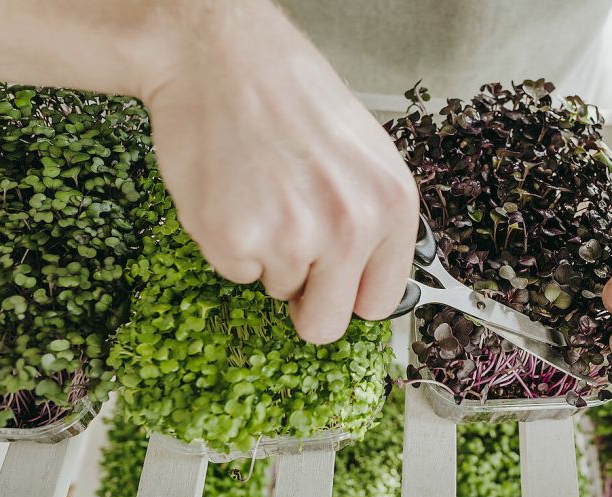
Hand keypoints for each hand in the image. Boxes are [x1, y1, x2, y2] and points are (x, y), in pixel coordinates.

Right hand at [141, 3, 417, 342]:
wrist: (219, 56)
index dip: (349, 295)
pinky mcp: (233, 240)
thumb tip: (365, 284)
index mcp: (392, 206)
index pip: (378, 303)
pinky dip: (227, 242)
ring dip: (265, 254)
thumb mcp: (365, 156)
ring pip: (275, 290)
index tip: (333, 283)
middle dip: (305, 302)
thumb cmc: (291, 99)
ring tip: (261, 193)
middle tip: (289, 248)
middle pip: (325, 325)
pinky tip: (234, 192)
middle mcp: (350, 228)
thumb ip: (373, 223)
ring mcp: (291, 238)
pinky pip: (232, 271)